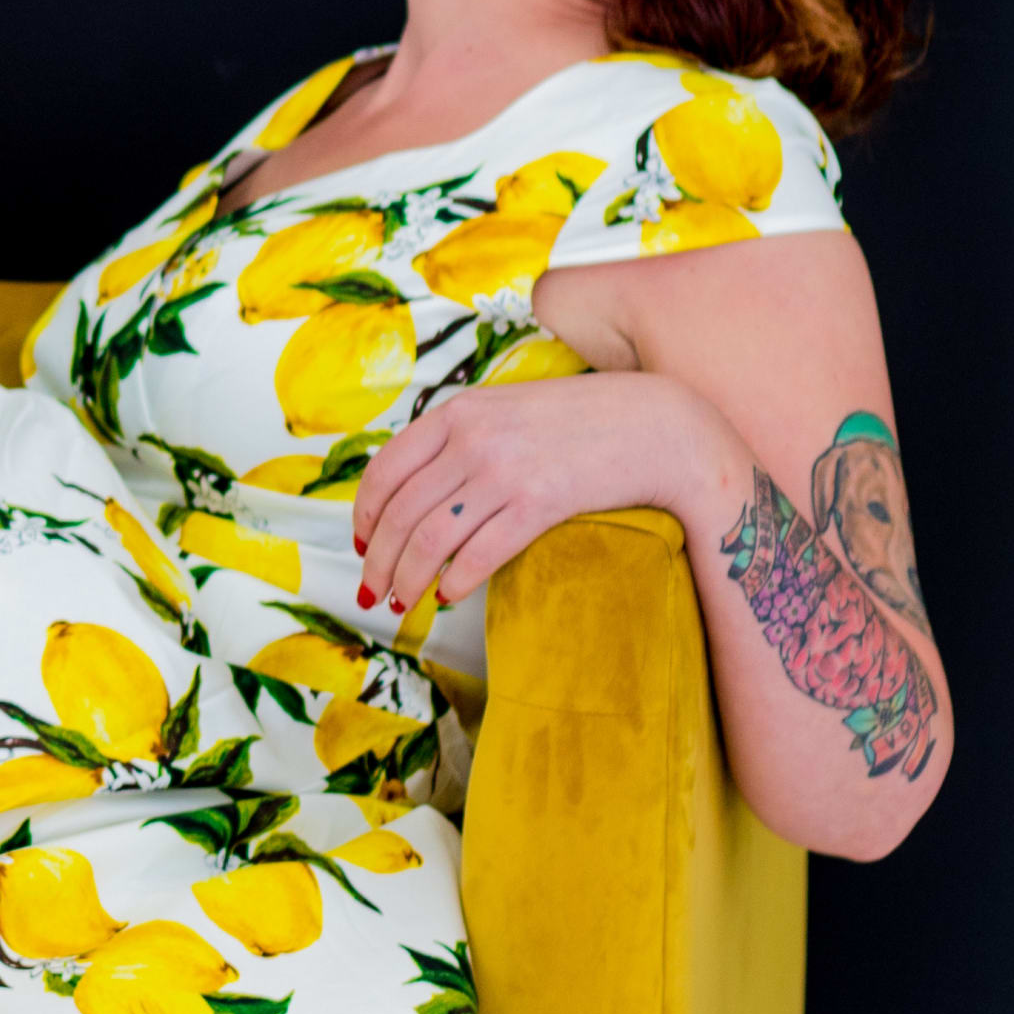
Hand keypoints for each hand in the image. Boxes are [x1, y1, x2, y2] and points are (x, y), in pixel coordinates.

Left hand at [351, 371, 736, 609]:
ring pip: (431, 538)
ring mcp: (505, 470)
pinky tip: (449, 596)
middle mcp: (473, 438)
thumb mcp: (505, 409)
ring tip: (401, 604)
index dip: (365, 516)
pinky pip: (480, 554)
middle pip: (402, 513)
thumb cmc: (577, 422)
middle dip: (379, 561)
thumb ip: (459, 438)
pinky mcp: (540, 503)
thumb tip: (413, 490)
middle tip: (372, 593)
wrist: (652, 425)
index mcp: (457, 411)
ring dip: (407, 580)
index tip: (361, 545)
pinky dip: (455, 582)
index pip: (385, 470)